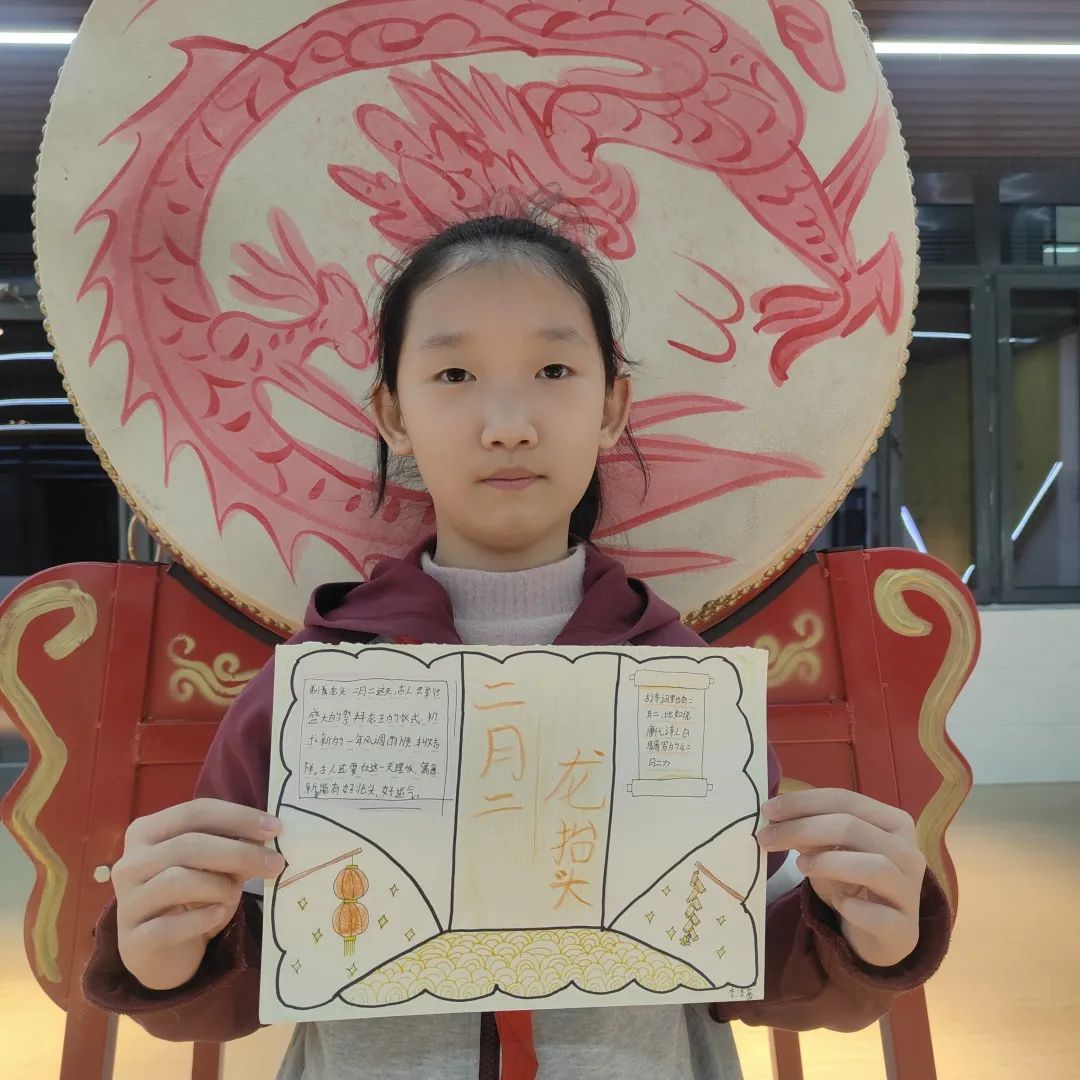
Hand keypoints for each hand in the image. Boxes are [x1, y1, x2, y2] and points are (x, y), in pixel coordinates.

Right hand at [111, 799, 284, 990]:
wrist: (166, 953)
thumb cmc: (192, 899)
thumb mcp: (215, 867)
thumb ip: (234, 847)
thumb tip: (269, 834)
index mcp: (147, 832)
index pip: (195, 812)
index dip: (238, 817)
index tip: (275, 828)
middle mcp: (129, 863)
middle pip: (188, 844)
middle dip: (239, 852)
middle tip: (275, 863)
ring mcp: (127, 903)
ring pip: (178, 880)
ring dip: (219, 886)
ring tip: (236, 894)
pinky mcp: (132, 941)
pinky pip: (169, 926)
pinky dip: (202, 919)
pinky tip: (217, 916)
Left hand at [756, 788, 925, 967]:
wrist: (878, 935)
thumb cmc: (851, 883)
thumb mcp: (828, 851)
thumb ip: (810, 832)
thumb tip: (775, 816)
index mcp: (893, 823)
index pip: (846, 800)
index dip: (804, 802)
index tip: (768, 810)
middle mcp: (909, 852)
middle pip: (853, 828)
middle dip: (802, 829)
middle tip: (766, 838)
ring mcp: (911, 892)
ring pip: (873, 866)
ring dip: (829, 863)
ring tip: (800, 866)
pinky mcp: (905, 929)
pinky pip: (879, 916)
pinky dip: (852, 909)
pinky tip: (838, 905)